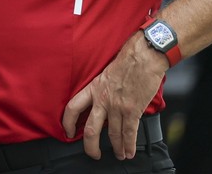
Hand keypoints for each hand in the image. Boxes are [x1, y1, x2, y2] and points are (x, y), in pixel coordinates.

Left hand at [61, 34, 166, 159]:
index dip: (68, 122)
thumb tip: (101, 100)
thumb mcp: (105, 73)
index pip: (73, 107)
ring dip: (116, 148)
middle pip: (90, 130)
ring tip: (119, 154)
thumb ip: (101, 88)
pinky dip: (129, 145)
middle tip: (93, 153)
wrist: (143, 56)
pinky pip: (129, 133)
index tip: (68, 132)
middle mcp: (103, 99)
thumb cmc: (127, 60)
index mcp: (94, 88)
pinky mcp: (132, 110)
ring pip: (112, 135)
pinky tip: (129, 151)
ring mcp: (117, 106)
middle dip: (91, 147)